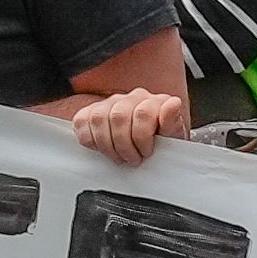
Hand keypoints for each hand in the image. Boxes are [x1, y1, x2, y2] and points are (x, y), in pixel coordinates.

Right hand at [55, 85, 182, 170]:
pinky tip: (103, 148)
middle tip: (132, 159)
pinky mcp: (93, 111)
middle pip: (119, 117)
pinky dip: (90, 140)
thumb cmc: (162, 144)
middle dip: (124, 146)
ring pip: (99, 118)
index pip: (142, 113)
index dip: (142, 139)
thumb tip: (173, 104)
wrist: (152, 148)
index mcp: (154, 101)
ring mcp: (112, 103)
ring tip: (119, 156)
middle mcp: (133, 98)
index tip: (146, 153)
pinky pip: (82, 121)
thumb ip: (172, 121)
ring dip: (108, 145)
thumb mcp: (174, 138)